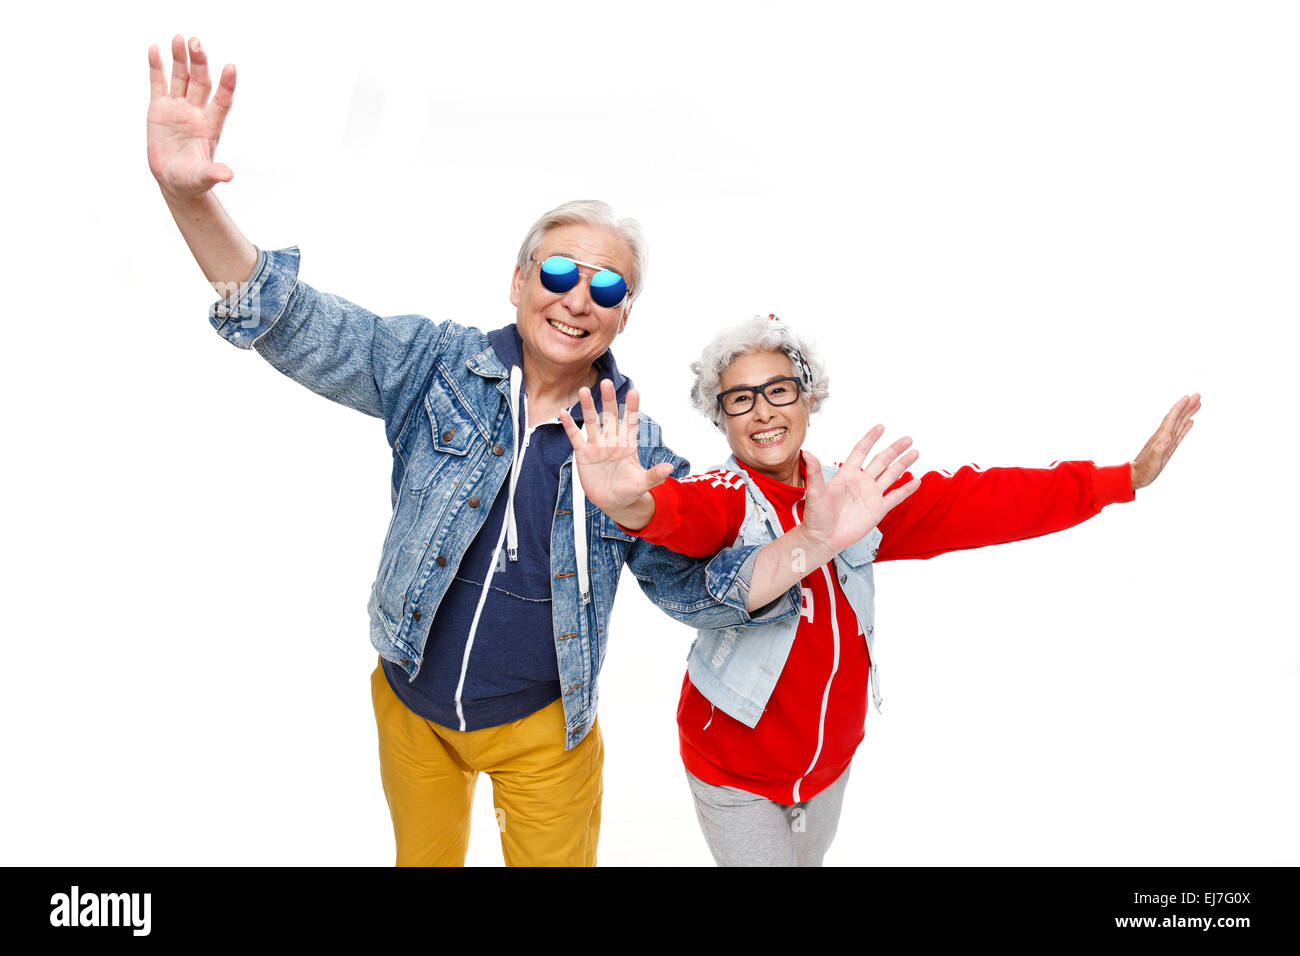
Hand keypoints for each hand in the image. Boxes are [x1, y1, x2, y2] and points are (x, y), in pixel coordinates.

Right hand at [147, 35, 236, 198]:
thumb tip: (228, 176)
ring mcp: (178, 108)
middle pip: (200, 82)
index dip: (227, 86)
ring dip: (180, 59)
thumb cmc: (191, 180)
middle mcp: (196, 112)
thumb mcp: (201, 178)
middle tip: (196, 42)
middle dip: (199, 63)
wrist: (174, 180)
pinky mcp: (159, 108)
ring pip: (181, 78)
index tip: (231, 68)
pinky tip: (155, 49)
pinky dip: (157, 67)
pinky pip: (159, 84)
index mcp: (210, 126)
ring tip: (179, 38)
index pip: (222, 101)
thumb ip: (213, 173)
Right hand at [560, 379, 672, 527]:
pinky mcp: (583, 454)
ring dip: (588, 406)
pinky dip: (569, 425)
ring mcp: (596, 446)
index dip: (632, 407)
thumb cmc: (629, 491)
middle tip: (606, 382)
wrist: (613, 502)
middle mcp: (612, 441)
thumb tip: (669, 468)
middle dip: (608, 399)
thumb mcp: (642, 484)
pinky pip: (575, 437)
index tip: (634, 392)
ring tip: (583, 390)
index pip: (630, 422)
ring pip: (592, 422)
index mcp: (627, 445)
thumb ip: (654, 475)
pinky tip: (563, 412)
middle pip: (610, 416)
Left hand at [800, 426, 920, 554]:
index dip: (870, 439)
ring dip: (903, 464)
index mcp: (847, 474)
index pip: (861, 451)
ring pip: (891, 475)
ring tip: (915, 452)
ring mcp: (871, 495)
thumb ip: (814, 472)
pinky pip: (895, 497)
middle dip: (894, 449)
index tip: (880, 427)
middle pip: (881, 461)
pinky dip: (906, 489)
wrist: (823, 538)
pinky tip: (917, 481)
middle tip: (908, 439)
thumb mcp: (815, 492)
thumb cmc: (816, 515)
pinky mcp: (878, 510)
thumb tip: (806, 452)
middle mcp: (861, 482)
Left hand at [1130, 393, 1199, 489]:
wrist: (1136, 476)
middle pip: (1177, 417)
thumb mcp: (1152, 462)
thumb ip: (1158, 450)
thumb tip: (1166, 438)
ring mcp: (1167, 441)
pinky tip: (1190, 421)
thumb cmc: (1144, 471)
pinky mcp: (1169, 447)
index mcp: (1161, 437)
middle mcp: (1164, 436)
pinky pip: (1179, 433)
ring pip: (1179, 423)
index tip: (1188, 397)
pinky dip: (1185, 426)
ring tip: (1198, 404)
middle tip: (1198, 395)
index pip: (1171, 418)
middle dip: (1187, 406)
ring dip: (1188, 413)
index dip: (1179, 407)